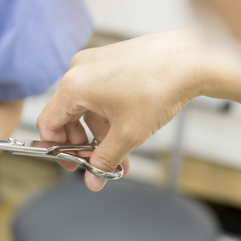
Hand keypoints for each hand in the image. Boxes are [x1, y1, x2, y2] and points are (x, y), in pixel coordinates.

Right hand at [38, 29, 217, 190]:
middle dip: (83, 144)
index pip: (48, 124)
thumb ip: (104, 161)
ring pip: (85, 107)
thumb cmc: (159, 87)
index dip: (57, 150)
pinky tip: (127, 128)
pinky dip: (107, 115)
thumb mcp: (128, 134)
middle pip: (66, 116)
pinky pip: (97, 94)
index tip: (73, 164)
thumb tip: (92, 181)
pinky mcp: (109, 60)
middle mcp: (78, 70)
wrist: (192, 59)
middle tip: (100, 161)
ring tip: (121, 150)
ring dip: (99, 132)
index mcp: (74, 86)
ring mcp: (94, 63)